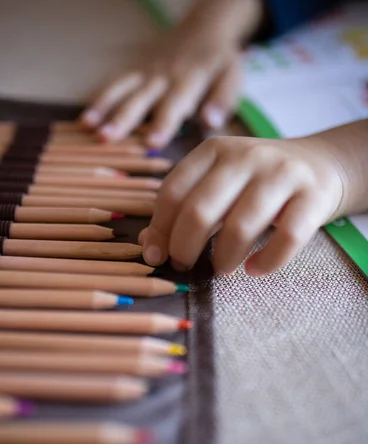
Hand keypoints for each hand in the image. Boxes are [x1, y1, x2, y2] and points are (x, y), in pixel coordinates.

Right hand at [81, 0, 262, 147]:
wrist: (203, 30)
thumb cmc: (219, 63)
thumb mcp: (232, 77)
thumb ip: (223, 100)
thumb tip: (211, 124)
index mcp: (190, 79)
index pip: (175, 104)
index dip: (163, 124)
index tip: (152, 143)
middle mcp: (165, 75)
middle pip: (141, 99)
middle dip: (124, 120)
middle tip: (107, 139)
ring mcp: (146, 72)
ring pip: (122, 90)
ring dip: (104, 108)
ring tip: (88, 128)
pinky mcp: (135, 70)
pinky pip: (114, 83)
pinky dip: (99, 99)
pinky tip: (84, 120)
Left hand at [139, 135, 344, 275]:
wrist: (319, 164)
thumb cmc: (255, 182)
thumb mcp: (216, 184)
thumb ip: (182, 208)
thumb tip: (149, 244)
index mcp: (213, 150)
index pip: (172, 193)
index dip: (159, 230)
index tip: (157, 257)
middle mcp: (245, 156)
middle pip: (199, 212)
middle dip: (184, 249)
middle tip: (186, 266)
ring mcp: (281, 174)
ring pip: (240, 227)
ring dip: (224, 259)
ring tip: (221, 269)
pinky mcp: (312, 196)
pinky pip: (286, 238)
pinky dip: (267, 262)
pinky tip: (255, 269)